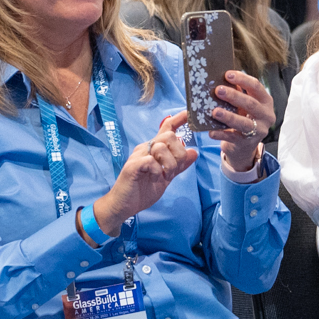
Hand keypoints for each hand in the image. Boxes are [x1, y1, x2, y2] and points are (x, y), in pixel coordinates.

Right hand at [95, 112, 197, 227]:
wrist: (124, 205)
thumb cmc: (142, 190)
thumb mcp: (166, 178)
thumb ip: (179, 165)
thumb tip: (194, 152)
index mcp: (154, 149)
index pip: (167, 128)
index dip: (179, 119)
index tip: (190, 112)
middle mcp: (146, 148)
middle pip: (169, 136)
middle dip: (178, 154)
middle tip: (172, 171)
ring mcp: (138, 155)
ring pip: (161, 147)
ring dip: (169, 165)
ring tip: (163, 177)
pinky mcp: (133, 165)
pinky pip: (151, 161)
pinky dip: (157, 171)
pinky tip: (154, 179)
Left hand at [205, 69, 273, 172]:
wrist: (244, 145)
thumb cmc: (242, 117)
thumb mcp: (243, 104)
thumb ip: (236, 92)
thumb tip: (219, 79)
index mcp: (265, 101)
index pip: (256, 87)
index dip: (243, 79)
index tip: (227, 74)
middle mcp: (266, 116)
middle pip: (251, 104)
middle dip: (234, 96)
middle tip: (218, 90)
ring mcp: (258, 131)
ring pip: (244, 123)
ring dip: (229, 116)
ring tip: (215, 112)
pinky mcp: (247, 143)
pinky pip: (233, 137)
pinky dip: (221, 134)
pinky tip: (211, 131)